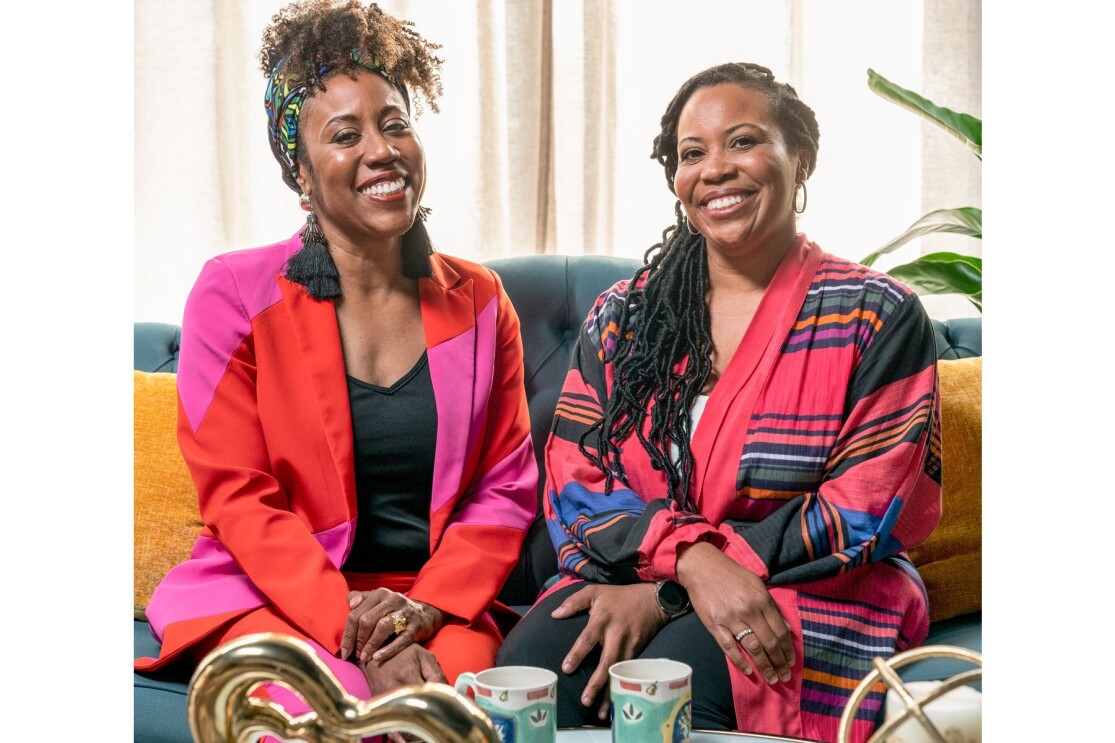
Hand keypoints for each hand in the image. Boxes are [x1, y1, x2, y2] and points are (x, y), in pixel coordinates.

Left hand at [341, 589, 444, 664]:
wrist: (424, 614)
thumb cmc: (393, 610)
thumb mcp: (377, 601)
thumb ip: (360, 599)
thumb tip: (350, 604)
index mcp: (380, 594)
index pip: (356, 613)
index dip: (348, 634)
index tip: (344, 651)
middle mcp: (393, 600)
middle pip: (368, 620)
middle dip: (358, 640)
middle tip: (354, 655)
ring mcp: (405, 613)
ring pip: (383, 627)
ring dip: (371, 645)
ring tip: (364, 658)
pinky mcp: (416, 626)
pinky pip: (401, 639)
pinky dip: (387, 649)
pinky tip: (377, 658)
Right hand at [360, 644, 446, 742]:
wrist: (375, 654)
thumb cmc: (403, 654)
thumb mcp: (423, 656)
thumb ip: (436, 672)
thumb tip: (447, 691)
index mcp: (408, 675)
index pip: (430, 695)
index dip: (442, 704)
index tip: (451, 709)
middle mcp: (396, 690)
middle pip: (415, 714)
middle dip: (430, 723)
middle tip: (442, 726)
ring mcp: (386, 700)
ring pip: (403, 725)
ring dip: (416, 735)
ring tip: (427, 735)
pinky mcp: (381, 707)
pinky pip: (390, 728)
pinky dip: (400, 738)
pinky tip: (410, 741)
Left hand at [552, 583, 667, 720]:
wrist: (653, 600)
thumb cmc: (620, 596)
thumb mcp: (595, 591)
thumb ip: (574, 601)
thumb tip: (555, 614)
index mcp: (602, 619)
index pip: (587, 638)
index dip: (577, 654)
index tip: (566, 668)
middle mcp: (616, 634)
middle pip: (606, 662)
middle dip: (596, 683)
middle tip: (585, 700)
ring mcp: (630, 645)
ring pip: (619, 672)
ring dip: (611, 692)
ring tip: (602, 712)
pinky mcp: (639, 652)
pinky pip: (629, 673)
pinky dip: (623, 688)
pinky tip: (618, 702)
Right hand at [676, 542, 793, 684]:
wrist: (702, 566)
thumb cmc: (731, 574)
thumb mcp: (757, 584)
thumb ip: (772, 606)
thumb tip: (786, 628)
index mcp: (762, 600)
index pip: (780, 631)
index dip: (788, 650)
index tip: (791, 663)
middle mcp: (749, 611)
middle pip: (770, 643)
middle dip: (780, 663)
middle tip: (784, 677)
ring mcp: (731, 619)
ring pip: (753, 648)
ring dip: (764, 666)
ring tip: (771, 678)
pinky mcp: (714, 624)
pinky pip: (729, 647)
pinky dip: (740, 661)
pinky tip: (749, 671)